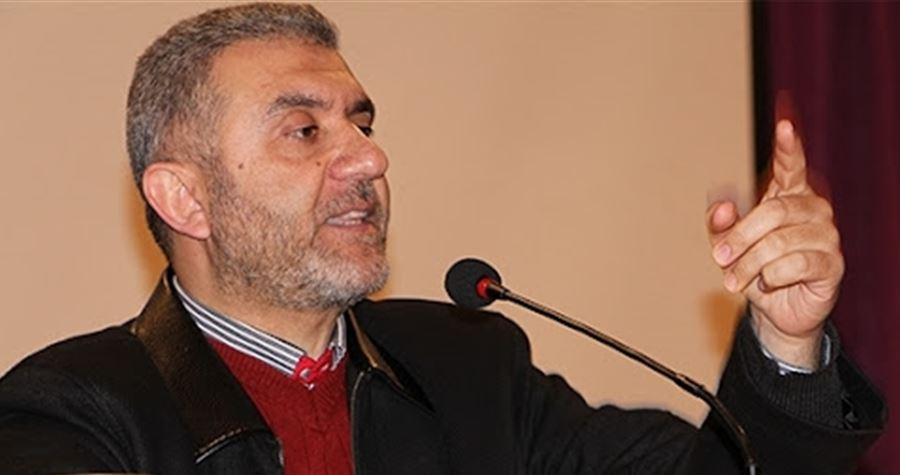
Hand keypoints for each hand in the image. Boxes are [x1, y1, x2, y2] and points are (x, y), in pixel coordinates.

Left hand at [707, 120, 842, 368]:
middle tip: (719, 258)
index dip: (788, 147)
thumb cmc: (753, 268)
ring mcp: (827, 236)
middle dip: (740, 238)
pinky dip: (770, 278)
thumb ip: (720, 224)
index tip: (785, 126)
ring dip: (748, 265)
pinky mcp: (832, 265)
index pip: (791, 166)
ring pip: (779, 242)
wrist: (775, 309)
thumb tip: (722, 206)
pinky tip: (769, 284)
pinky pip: (794, 265)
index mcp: (789, 196)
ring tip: (734, 280)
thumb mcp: (727, 244)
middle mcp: (813, 210)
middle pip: (773, 212)